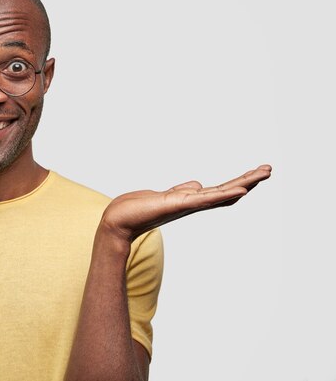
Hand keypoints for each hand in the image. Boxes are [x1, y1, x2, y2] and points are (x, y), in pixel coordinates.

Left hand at [99, 164, 271, 250]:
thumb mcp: (167, 195)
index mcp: (191, 199)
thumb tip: (200, 184)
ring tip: (263, 173)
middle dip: (249, 180)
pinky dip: (225, 195)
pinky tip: (241, 190)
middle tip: (270, 169)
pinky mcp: (179, 204)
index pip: (222, 190)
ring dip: (244, 183)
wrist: (120, 220)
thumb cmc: (140, 208)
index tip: (258, 172)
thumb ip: (185, 190)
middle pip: (227, 191)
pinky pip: (206, 199)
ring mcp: (188, 204)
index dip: (240, 181)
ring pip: (222, 194)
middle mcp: (193, 203)